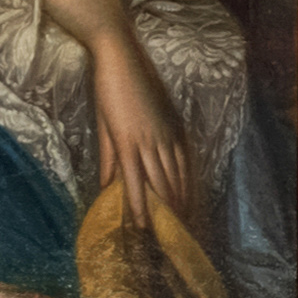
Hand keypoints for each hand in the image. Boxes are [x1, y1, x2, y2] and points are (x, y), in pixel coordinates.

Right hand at [50, 0, 188, 228]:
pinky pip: (134, 178)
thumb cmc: (120, 84)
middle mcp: (165, 142)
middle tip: (177, 243)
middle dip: (176, 216)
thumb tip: (109, 182)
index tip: (187, 223)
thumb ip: (114, 155)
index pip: (183, 176)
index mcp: (170, 135)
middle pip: (175, 186)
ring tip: (157, 243)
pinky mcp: (128, 140)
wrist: (117, 54)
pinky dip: (136, 201)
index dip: (184, 201)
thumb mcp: (121, 122)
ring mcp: (148, 142)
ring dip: (158, 216)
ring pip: (157, 187)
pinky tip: (137, 220)